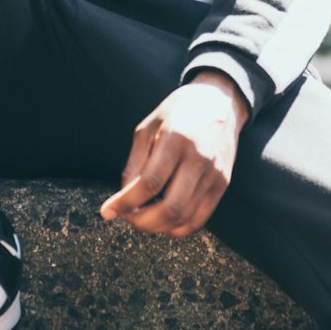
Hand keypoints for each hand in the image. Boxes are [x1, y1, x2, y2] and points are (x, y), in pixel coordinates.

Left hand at [100, 73, 248, 237]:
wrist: (219, 101)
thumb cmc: (180, 111)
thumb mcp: (149, 126)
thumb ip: (135, 162)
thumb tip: (124, 196)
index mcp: (176, 139)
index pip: (149, 183)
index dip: (126, 202)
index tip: (108, 211)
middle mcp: (198, 159)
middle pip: (170, 208)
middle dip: (142, 222)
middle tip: (127, 218)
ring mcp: (214, 174)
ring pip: (185, 218)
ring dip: (158, 227)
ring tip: (142, 220)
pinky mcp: (222, 184)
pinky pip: (200, 218)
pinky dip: (178, 228)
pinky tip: (164, 223)